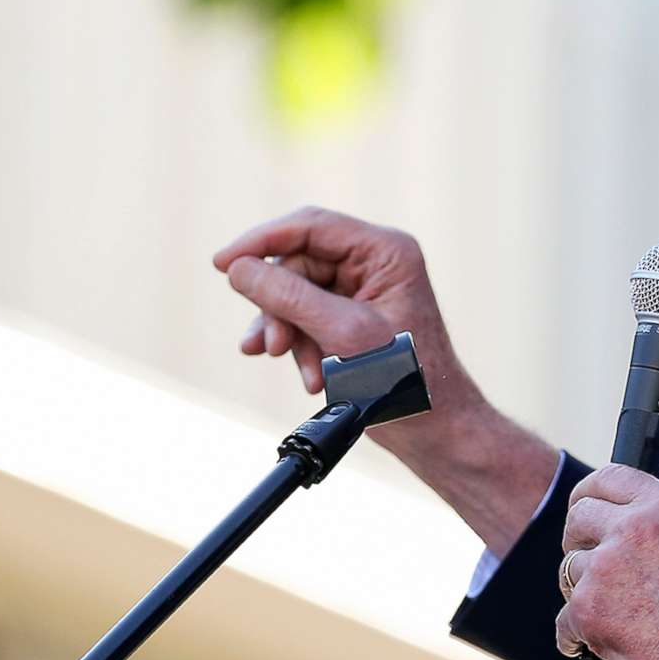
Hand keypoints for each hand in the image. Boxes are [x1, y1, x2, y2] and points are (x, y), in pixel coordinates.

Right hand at [212, 206, 555, 550]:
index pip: (310, 227)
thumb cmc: (407, 382)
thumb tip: (238, 269)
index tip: (223, 262)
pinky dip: (300, 347)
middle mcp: (374, 264)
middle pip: (298, 265)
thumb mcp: (343, 335)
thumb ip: (289, 298)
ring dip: (290, 334)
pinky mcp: (352, 319)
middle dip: (279, 309)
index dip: (261, 241)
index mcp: (385, 252)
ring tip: (303, 372)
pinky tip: (306, 375)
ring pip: (297, 296)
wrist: (435, 432)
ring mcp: (363, 291)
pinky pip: (307, 319)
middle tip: (270, 347)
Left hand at [555, 464, 658, 659]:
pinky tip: (596, 646)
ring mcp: (606, 567)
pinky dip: (576, 637)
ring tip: (617, 619)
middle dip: (580, 543)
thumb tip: (628, 531)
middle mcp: (633, 529)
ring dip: (584, 594)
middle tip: (593, 568)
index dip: (589, 492)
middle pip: (578, 518)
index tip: (582, 505)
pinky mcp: (588, 609)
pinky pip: (564, 621)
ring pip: (569, 571)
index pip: (610, 477)